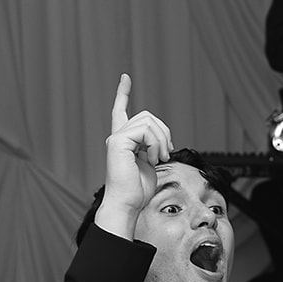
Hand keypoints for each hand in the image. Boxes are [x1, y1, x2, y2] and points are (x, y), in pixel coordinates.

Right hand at [100, 74, 172, 227]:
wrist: (127, 204)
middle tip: (166, 153)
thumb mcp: (150, 163)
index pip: (120, 111)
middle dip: (164, 131)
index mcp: (124, 140)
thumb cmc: (138, 190)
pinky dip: (156, 143)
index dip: (122, 93)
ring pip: (148, 121)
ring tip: (159, 158)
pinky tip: (153, 158)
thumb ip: (154, 146)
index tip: (125, 77)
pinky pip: (145, 130)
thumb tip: (163, 138)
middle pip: (147, 115)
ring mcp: (116, 138)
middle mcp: (117, 136)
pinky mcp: (117, 142)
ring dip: (162, 140)